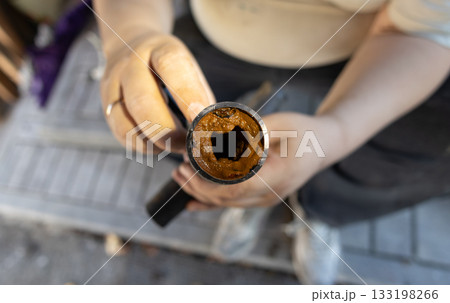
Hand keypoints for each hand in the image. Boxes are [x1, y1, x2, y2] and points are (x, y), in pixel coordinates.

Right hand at [100, 33, 214, 152]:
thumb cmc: (170, 67)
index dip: (188, 96)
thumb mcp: (189, 70)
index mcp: (160, 49)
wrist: (129, 44)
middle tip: (187, 144)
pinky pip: (121, 134)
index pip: (172, 67)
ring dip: (154, 143)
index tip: (202, 121)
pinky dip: (143, 145)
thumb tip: (212, 134)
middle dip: (167, 131)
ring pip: (125, 124)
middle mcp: (132, 64)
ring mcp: (113, 85)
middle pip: (142, 101)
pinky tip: (158, 143)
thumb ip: (201, 99)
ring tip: (174, 144)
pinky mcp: (105, 104)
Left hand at [172, 113, 331, 209]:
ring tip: (180, 178)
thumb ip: (252, 130)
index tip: (188, 166)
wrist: (324, 145)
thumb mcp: (281, 123)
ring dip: (201, 193)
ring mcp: (266, 198)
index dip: (206, 182)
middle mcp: (270, 193)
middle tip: (178, 171)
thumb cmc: (305, 132)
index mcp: (276, 176)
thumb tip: (221, 134)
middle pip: (226, 200)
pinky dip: (211, 202)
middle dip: (197, 187)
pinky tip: (193, 202)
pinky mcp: (262, 196)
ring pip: (227, 204)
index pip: (234, 188)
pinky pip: (233, 203)